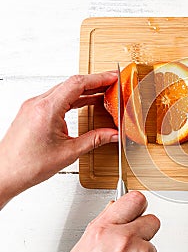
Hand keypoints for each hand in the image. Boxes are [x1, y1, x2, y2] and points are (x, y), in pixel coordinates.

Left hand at [0, 72, 117, 207]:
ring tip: (102, 92)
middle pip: (72, 84)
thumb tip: (112, 134)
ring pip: (64, 90)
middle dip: (95, 82)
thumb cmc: (27, 165)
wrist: (4, 174)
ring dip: (84, 90)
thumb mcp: (69, 152)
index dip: (99, 78)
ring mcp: (33, 106)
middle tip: (112, 83)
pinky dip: (73, 98)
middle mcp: (38, 103)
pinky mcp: (32, 112)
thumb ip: (95, 140)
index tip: (112, 77)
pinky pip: (56, 98)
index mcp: (47, 109)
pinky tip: (84, 102)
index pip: (77, 84)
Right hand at [66, 191, 159, 251]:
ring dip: (143, 251)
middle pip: (153, 219)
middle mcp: (123, 239)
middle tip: (132, 238)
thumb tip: (115, 209)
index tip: (136, 209)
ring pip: (152, 244)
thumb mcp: (84, 246)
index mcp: (103, 229)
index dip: (137, 204)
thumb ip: (103, 224)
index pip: (135, 199)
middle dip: (144, 228)